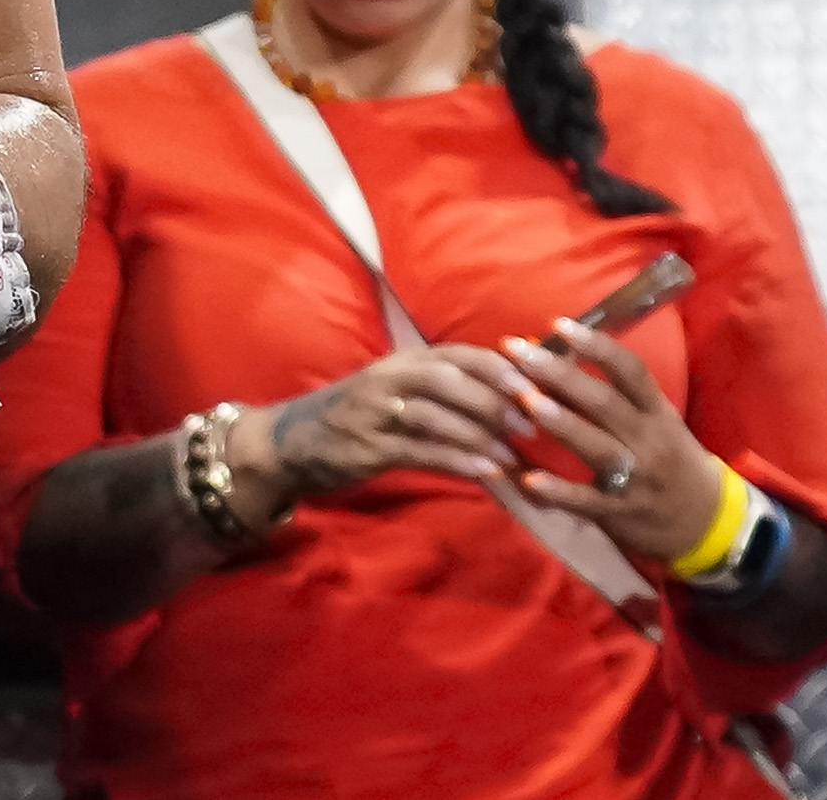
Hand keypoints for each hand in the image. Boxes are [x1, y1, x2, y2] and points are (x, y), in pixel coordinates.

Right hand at [225, 344, 530, 523]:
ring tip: (513, 453)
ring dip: (478, 433)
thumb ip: (441, 390)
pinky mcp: (366, 447)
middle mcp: (388, 378)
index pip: (457, 353)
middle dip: (494, 398)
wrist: (288, 441)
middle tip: (532, 422)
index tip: (537, 383)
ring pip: (434, 414)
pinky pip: (418, 451)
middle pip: (448, 377)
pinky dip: (456, 460)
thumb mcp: (395, 391)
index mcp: (401, 361)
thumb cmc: (355, 416)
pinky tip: (485, 473)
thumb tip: (507, 396)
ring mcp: (374, 412)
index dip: (498, 366)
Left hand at [502, 316, 729, 563]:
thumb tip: (555, 351)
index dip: (596, 346)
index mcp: (656, 412)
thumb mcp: (652, 419)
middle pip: (606, 403)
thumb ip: (613, 390)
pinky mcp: (622, 512)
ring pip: (599, 448)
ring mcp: (637, 478)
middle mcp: (650, 440)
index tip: (558, 324)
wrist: (704, 520)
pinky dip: (560, 492)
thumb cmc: (667, 456)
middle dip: (560, 375)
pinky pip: (588, 501)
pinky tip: (528, 480)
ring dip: (562, 423)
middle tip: (517, 353)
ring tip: (525, 400)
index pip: (631, 371)